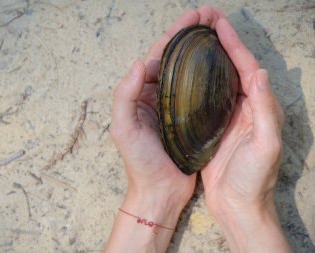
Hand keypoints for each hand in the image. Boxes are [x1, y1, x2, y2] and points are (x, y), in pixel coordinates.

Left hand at [106, 6, 221, 252]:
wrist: (159, 191)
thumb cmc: (139, 163)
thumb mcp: (123, 129)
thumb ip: (125, 95)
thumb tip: (139, 62)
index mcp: (142, 93)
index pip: (159, 56)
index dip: (175, 34)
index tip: (194, 15)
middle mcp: (159, 95)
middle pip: (177, 59)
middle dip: (192, 35)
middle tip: (211, 15)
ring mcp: (176, 106)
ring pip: (191, 72)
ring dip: (204, 51)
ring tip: (220, 32)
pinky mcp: (192, 119)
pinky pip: (202, 92)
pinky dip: (212, 76)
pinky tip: (224, 66)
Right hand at [200, 11, 289, 251]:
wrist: (237, 205)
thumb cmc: (254, 179)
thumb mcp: (265, 146)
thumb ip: (265, 110)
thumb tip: (258, 72)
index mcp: (258, 107)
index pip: (246, 67)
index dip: (233, 44)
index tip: (218, 23)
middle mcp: (243, 107)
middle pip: (231, 67)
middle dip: (219, 43)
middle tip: (204, 22)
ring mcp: (225, 116)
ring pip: (215, 79)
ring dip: (205, 58)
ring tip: (191, 40)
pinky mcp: (210, 127)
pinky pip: (202, 97)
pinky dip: (194, 81)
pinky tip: (182, 74)